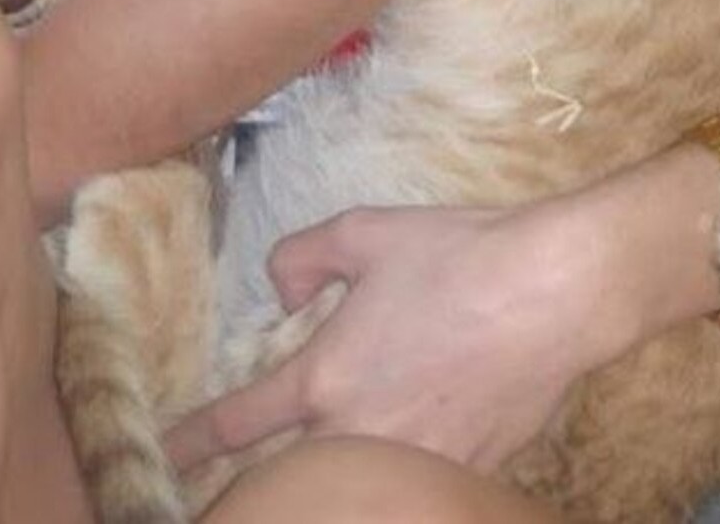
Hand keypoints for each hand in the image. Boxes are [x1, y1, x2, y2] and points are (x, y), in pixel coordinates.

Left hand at [167, 201, 610, 476]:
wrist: (553, 293)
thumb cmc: (457, 255)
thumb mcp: (366, 231)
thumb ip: (304, 257)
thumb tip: (282, 291)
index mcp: (325, 379)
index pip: (240, 423)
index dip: (192, 441)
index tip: (166, 456)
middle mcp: (359, 435)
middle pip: (286, 481)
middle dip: (256, 485)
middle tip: (231, 487)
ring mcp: (414, 463)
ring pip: (350, 489)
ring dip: (329, 482)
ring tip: (322, 466)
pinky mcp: (464, 474)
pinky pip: (412, 485)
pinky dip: (397, 478)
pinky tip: (407, 456)